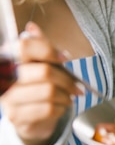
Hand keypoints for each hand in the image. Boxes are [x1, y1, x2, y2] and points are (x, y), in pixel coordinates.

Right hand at [0, 23, 80, 144]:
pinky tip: (60, 107)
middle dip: (67, 80)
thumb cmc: (35, 85)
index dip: (48, 51)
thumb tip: (32, 27)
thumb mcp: (39, 63)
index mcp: (8, 59)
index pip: (25, 47)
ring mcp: (7, 98)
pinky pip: (48, 109)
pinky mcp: (14, 116)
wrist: (27, 117)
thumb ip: (38, 46)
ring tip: (69, 97)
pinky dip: (61, 108)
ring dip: (66, 96)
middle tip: (77, 87)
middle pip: (45, 71)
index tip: (65, 58)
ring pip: (49, 91)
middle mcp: (4, 77)